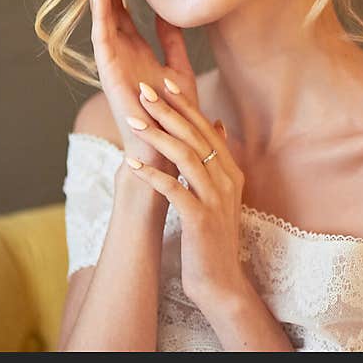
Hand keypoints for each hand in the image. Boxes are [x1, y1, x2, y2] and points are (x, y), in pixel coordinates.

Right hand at [88, 0, 198, 175]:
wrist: (165, 146)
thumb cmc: (172, 115)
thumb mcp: (177, 68)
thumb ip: (172, 43)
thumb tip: (171, 16)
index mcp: (134, 48)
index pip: (124, 6)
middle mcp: (120, 50)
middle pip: (109, 3)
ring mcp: (112, 58)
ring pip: (103, 12)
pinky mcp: (109, 68)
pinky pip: (102, 32)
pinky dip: (100, 9)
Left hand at [122, 77, 249, 307]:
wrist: (221, 281)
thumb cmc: (212, 236)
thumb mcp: (220, 193)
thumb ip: (218, 159)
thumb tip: (215, 123)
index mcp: (230, 171)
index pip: (206, 128)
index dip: (185, 104)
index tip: (164, 82)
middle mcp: (226, 180)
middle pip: (195, 136)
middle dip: (167, 111)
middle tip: (142, 91)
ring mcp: (215, 200)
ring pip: (185, 157)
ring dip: (156, 136)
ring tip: (131, 120)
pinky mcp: (200, 219)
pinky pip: (175, 190)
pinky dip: (153, 175)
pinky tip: (132, 165)